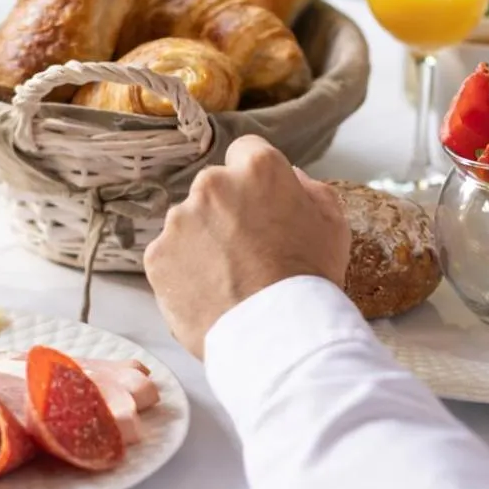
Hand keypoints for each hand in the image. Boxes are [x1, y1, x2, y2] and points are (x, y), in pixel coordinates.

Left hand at [145, 136, 349, 359]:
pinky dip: (184, 272)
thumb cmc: (311, 279)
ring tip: (230, 280)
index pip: (246, 153)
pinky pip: (169, 257)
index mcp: (258, 169)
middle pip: (214, 190)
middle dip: (226, 213)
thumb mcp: (332, 222)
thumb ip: (308, 188)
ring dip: (203, 243)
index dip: (255, 181)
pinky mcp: (157, 256)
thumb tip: (289, 177)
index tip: (259, 204)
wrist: (278, 335)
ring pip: (189, 224)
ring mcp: (179, 220)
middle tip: (248, 252)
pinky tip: (210, 293)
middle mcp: (212, 185)